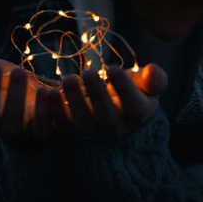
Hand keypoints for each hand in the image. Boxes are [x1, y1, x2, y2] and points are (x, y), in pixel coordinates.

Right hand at [0, 52, 61, 154]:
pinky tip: (50, 88)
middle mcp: (0, 126)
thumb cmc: (5, 81)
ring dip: (17, 101)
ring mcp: (26, 129)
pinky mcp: (53, 127)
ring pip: (16, 127)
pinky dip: (52, 109)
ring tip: (20, 71)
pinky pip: (52, 126)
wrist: (39, 94)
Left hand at [50, 63, 167, 140]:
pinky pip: (61, 128)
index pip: (134, 107)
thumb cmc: (134, 91)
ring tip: (67, 79)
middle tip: (87, 72)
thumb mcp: (147, 84)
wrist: (117, 115)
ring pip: (83, 125)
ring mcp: (93, 134)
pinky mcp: (71, 134)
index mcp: (137, 114)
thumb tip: (153, 71)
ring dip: (73, 103)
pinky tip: (48, 92)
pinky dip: (54, 112)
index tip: (114, 67)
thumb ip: (154, 79)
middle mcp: (116, 129)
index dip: (124, 88)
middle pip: (106, 117)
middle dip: (96, 94)